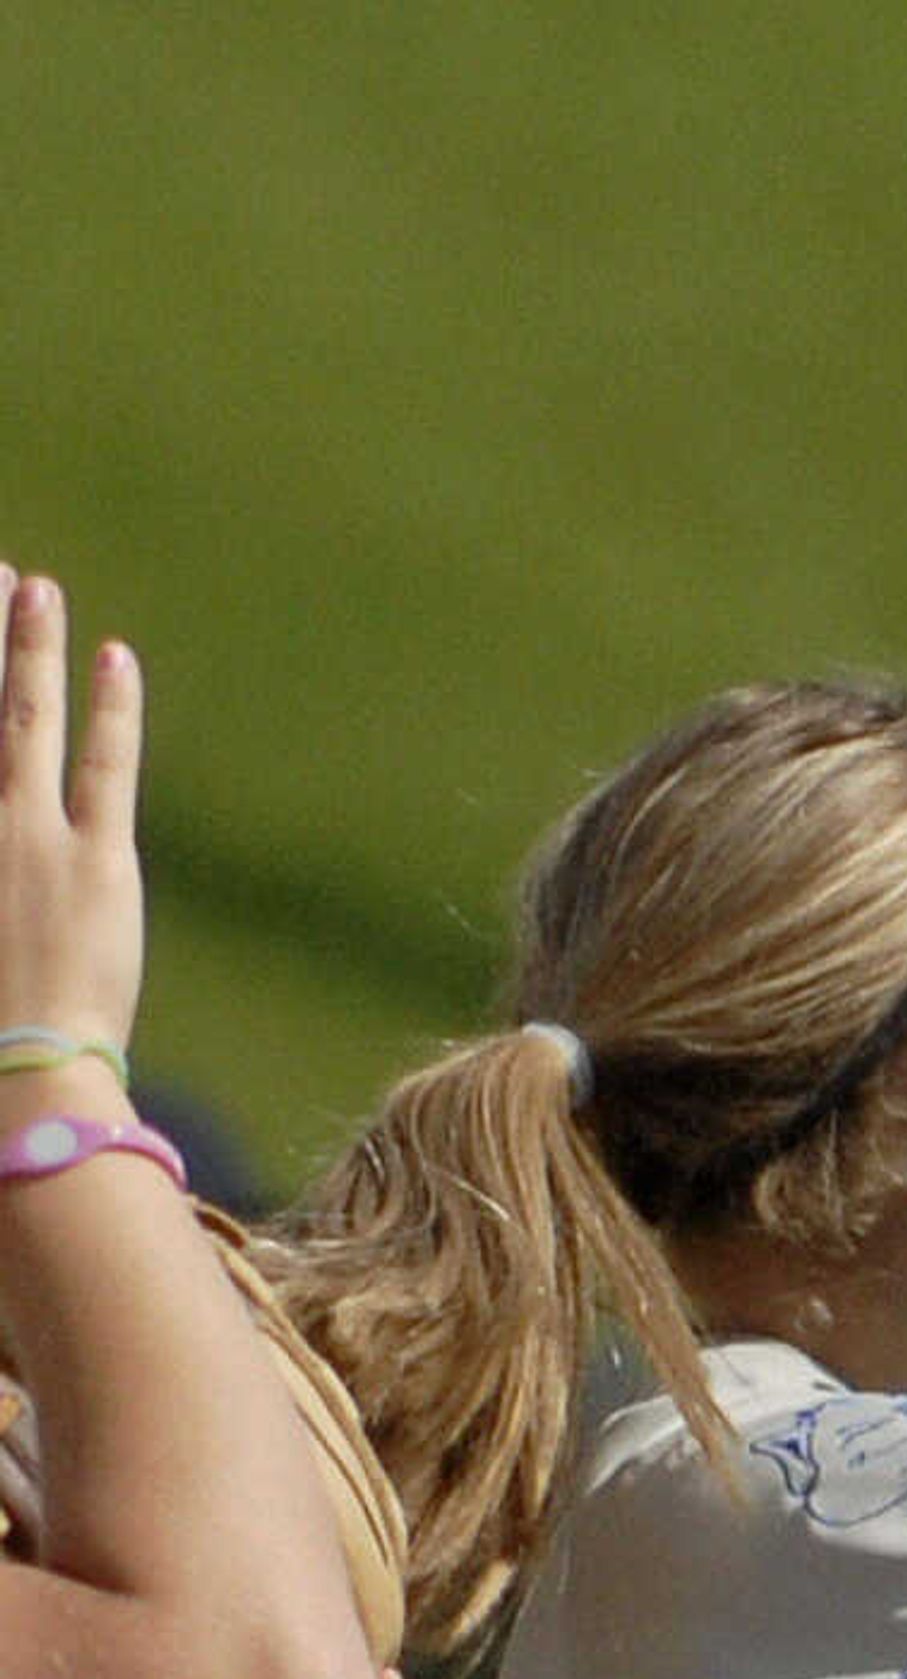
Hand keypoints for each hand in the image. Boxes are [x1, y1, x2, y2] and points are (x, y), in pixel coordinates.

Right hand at [0, 572, 144, 1057]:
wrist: (12, 1081)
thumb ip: (4, 880)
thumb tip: (16, 856)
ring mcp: (21, 837)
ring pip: (20, 717)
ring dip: (26, 647)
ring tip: (32, 585)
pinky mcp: (93, 861)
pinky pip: (105, 765)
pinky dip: (111, 708)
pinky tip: (113, 656)